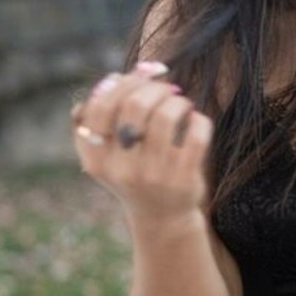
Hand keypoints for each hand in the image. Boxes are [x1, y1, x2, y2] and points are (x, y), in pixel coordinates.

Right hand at [71, 61, 213, 220]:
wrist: (161, 218)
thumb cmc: (134, 172)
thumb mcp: (108, 154)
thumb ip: (102, 118)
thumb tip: (114, 77)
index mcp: (96, 160)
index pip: (100, 107)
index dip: (120, 84)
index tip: (138, 77)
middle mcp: (122, 169)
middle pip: (134, 105)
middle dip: (153, 87)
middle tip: (166, 87)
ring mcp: (154, 175)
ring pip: (166, 116)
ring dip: (177, 100)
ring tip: (181, 103)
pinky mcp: (183, 180)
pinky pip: (195, 134)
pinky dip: (198, 119)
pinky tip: (195, 121)